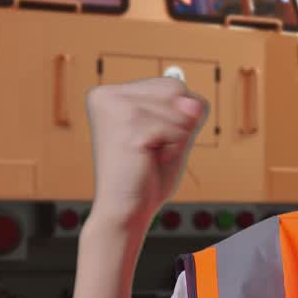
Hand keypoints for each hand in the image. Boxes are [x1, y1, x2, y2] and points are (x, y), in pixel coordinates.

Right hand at [83, 77, 208, 236]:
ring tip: (150, 155)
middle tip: (152, 150)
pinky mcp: (127, 124)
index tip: (151, 140)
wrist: (126, 211)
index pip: (172, 85)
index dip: (177, 118)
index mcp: (111, 93)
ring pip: (179, 108)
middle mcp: (106, 94)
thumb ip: (188, 110)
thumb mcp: (175, 131)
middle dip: (179, 124)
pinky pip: (176, 128)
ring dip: (176, 137)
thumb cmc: (147, 174)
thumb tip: (191, 104)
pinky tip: (149, 160)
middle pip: (176, 89)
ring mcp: (114, 107)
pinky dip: (174, 147)